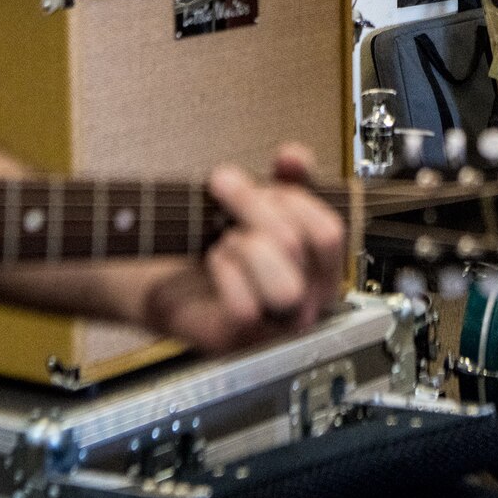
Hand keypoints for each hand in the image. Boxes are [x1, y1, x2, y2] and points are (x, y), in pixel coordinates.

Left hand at [137, 144, 345, 352]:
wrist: (167, 278)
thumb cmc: (219, 245)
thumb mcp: (259, 205)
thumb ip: (286, 180)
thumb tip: (295, 157)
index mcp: (322, 267)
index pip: (330, 233)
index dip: (296, 198)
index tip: (269, 175)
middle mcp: (309, 301)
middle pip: (298, 247)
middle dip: (255, 206)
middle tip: (225, 184)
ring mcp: (278, 326)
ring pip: (283, 285)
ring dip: (244, 246)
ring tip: (226, 237)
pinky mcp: (241, 339)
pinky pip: (245, 307)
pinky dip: (224, 272)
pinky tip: (216, 261)